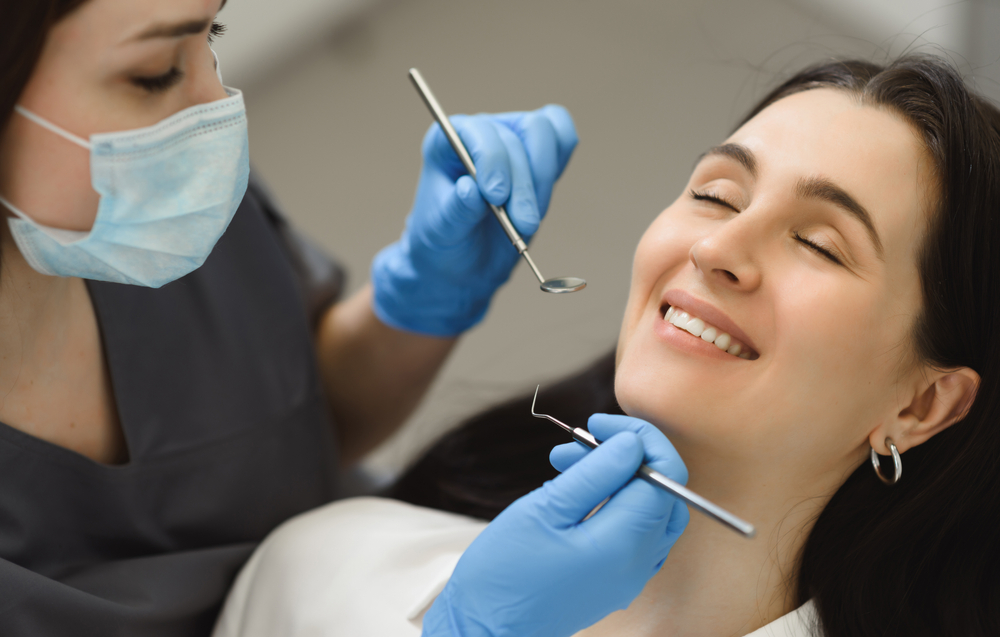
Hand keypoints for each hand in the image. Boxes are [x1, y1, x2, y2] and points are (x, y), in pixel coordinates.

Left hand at [371, 106, 577, 336]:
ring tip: (528, 221)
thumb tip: (470, 188)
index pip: (479, 130)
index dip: (492, 159)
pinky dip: (560, 162)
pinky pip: (562, 137)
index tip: (496, 198)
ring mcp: (511, 138)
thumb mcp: (441, 231)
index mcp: (447, 141)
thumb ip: (456, 209)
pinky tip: (542, 196)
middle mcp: (481, 132)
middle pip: (518, 134)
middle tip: (523, 224)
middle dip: (523, 184)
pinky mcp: (537, 154)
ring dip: (543, 180)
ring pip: (544, 132)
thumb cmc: (445, 240)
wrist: (463, 260)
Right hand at [421, 414, 688, 636]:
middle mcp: (639, 563)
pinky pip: (630, 530)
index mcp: (625, 544)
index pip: (664, 475)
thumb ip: (596, 474)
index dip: (638, 440)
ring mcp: (630, 574)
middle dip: (626, 455)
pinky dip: (610, 501)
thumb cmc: (506, 575)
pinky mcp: (615, 578)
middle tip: (582, 440)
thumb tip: (632, 444)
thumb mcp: (545, 509)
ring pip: (646, 508)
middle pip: (662, 491)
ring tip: (565, 461)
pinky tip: (572, 490)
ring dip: (614, 476)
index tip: (600, 426)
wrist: (487, 629)